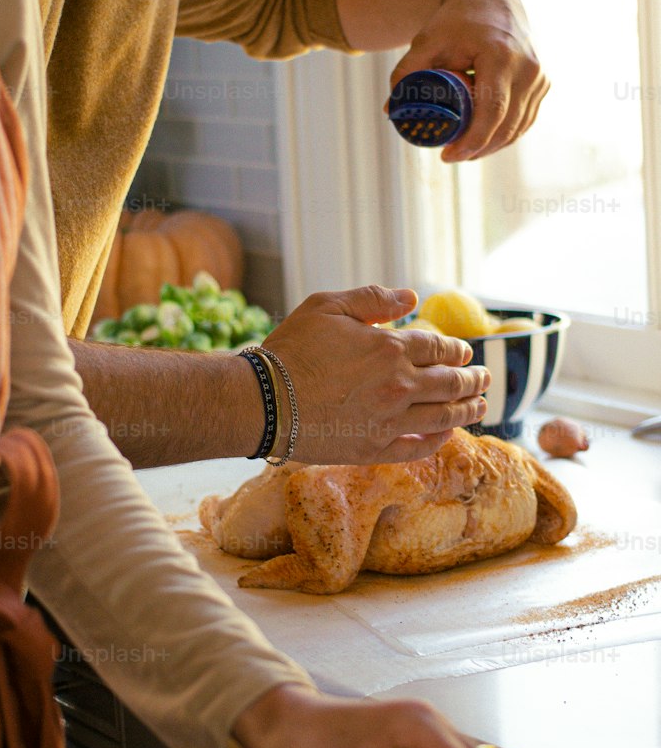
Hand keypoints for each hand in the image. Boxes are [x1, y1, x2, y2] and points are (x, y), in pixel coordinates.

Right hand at [262, 284, 489, 463]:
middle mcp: (399, 386)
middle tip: (484, 379)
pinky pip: (419, 447)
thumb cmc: (291, 350)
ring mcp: (390, 421)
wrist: (263, 401)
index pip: (439, 348)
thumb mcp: (327, 306)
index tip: (464, 353)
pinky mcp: (375, 449)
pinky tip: (448, 433)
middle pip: (451, 383)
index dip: (456, 350)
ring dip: (468, 409)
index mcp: (390, 348)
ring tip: (480, 406)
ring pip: (444, 417)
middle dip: (473, 380)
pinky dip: (440, 440)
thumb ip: (372, 299)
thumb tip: (411, 298)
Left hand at [388, 0, 549, 162]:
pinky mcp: (542, 81)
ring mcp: (538, 75)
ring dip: (492, 146)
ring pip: (518, 126)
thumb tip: (390, 109)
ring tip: (464, 152)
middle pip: (506, 125)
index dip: (472, 140)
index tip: (448, 155)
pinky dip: (506, 135)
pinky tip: (486, 144)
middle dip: (478, 149)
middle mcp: (527, 67)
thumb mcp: (425, 42)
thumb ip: (405, 73)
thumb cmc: (454, 22)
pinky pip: (526, 119)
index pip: (492, 111)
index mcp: (500, 56)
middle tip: (451, 157)